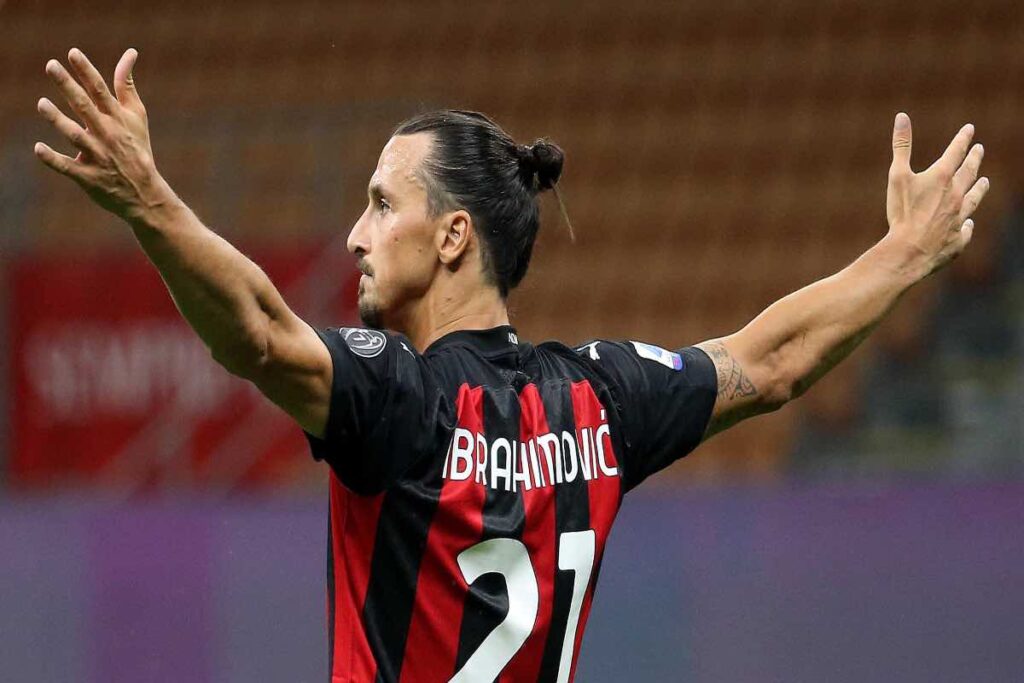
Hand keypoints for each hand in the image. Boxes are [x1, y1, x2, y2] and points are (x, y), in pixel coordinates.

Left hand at [34, 48, 172, 223]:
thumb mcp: (136, 115)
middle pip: (84, 107)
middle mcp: (107, 135)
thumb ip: (127, 84)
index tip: (73, 53)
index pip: (100, 91)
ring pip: (75, 136)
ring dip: (58, 120)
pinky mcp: (88, 177)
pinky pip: (68, 167)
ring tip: (41, 104)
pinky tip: (38, 148)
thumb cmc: (137, 148)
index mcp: (117, 119)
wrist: (145, 192)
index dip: (87, 72)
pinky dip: (53, 159)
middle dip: (68, 86)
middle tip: (51, 66)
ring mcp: (97, 156)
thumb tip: (130, 52)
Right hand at [884, 112, 989, 277]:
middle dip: (974, 160)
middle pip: (970, 173)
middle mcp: (957, 195)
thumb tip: (901, 117)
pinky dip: (967, 225)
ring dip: (979, 189)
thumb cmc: (902, 212)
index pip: (956, 152)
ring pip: (974, 199)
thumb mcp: (897, 175)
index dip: (963, 139)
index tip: (969, 130)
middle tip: (979, 151)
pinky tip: (968, 224)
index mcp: (943, 177)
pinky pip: (965, 229)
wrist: (911, 250)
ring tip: (985, 182)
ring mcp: (959, 217)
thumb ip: (901, 146)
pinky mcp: (957, 239)